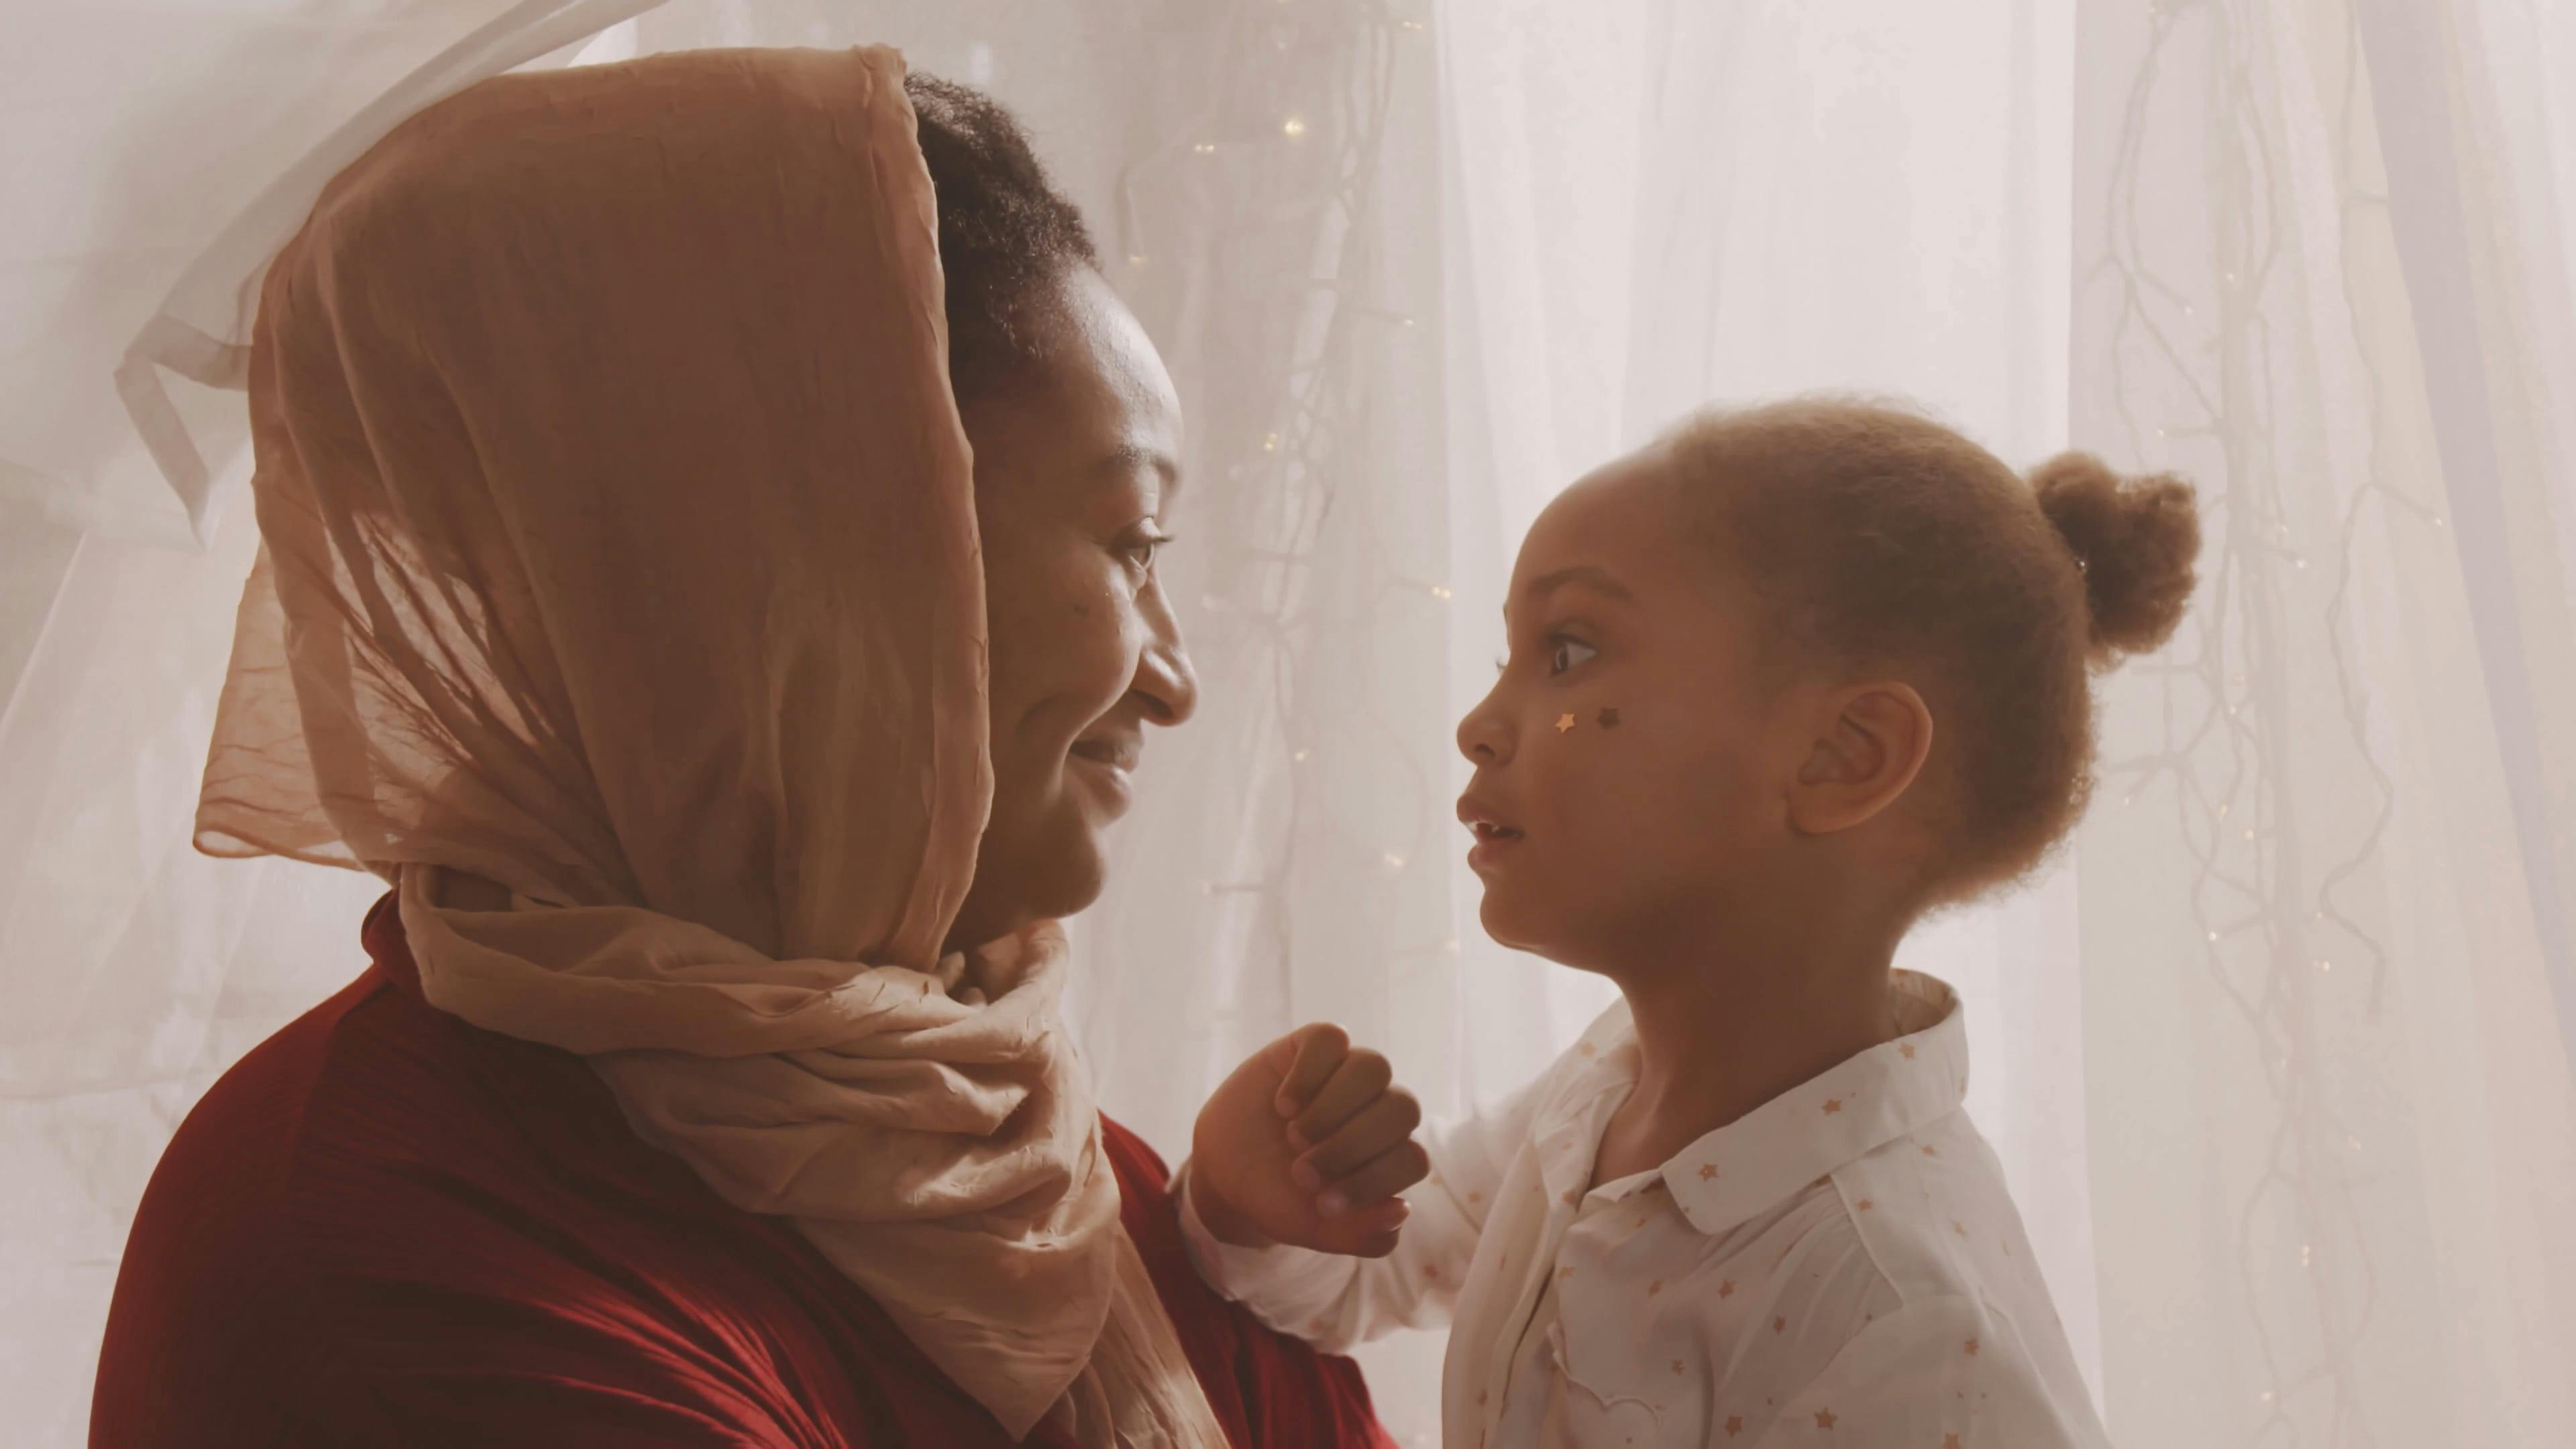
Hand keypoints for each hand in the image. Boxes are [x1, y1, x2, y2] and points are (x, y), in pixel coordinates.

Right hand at [1189, 1024, 1429, 1257]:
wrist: (1225, 1172)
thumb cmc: (1280, 1198)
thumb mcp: (1316, 1229)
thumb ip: (1361, 1234)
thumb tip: (1401, 1209)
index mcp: (1388, 1154)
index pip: (1412, 1158)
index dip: (1373, 1182)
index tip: (1323, 1205)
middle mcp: (1376, 1109)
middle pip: (1402, 1108)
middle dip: (1351, 1146)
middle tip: (1302, 1172)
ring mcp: (1346, 1074)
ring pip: (1374, 1067)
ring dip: (1333, 1107)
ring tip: (1295, 1134)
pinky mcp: (1312, 1048)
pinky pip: (1332, 1038)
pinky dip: (1309, 1073)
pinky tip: (1284, 1104)